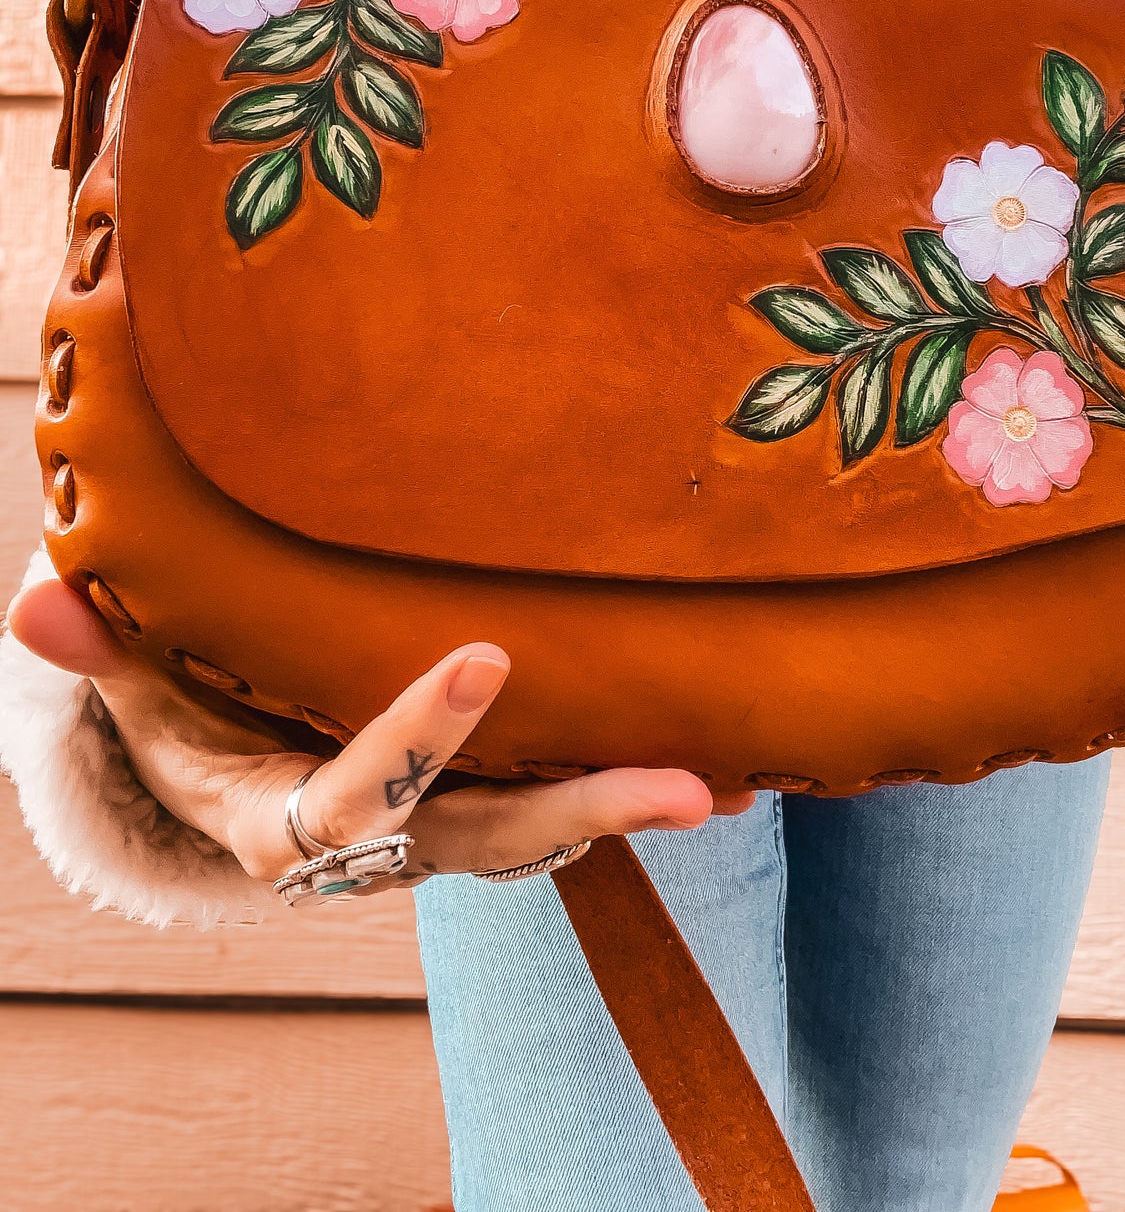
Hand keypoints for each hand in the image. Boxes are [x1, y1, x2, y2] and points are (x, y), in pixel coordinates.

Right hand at [6, 577, 749, 891]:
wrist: (231, 783)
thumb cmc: (190, 719)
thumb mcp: (146, 696)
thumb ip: (108, 653)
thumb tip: (35, 601)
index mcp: (287, 822)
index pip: (360, 794)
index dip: (418, 736)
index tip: (487, 657)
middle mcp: (380, 843)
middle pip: (489, 837)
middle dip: (586, 810)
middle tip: (689, 787)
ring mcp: (439, 828)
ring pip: (540, 828)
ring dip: (631, 804)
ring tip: (733, 779)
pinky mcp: (479, 800)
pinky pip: (557, 799)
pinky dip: (629, 785)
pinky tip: (728, 767)